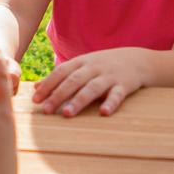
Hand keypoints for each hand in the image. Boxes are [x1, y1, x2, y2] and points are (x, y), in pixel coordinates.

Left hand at [32, 48, 146, 116]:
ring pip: (92, 88)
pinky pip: (117, 95)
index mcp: (81, 62)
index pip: (61, 72)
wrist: (138, 60)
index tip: (35, 100)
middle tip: (46, 110)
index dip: (48, 85)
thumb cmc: (103, 65)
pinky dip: (110, 103)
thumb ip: (60, 77)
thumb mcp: (82, 66)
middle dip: (58, 95)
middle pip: (73, 81)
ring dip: (79, 101)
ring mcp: (109, 76)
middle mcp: (94, 67)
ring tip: (67, 114)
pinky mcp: (125, 85)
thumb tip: (35, 88)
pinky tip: (103, 113)